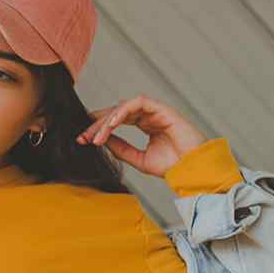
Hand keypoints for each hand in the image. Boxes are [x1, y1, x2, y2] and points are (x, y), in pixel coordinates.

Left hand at [77, 95, 207, 176]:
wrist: (191, 169)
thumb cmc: (172, 165)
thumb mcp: (138, 159)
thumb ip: (121, 149)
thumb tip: (103, 141)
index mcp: (145, 125)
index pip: (116, 121)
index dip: (98, 129)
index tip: (82, 140)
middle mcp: (148, 116)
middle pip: (116, 113)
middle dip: (97, 124)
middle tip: (83, 137)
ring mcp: (155, 111)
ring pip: (124, 107)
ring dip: (107, 120)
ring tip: (97, 137)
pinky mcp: (161, 109)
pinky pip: (137, 103)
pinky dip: (122, 112)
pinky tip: (111, 125)